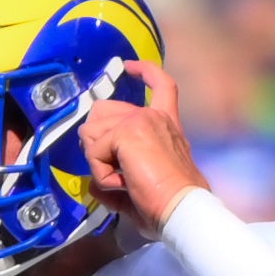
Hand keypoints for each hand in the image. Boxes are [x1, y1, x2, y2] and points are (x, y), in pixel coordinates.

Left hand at [82, 63, 208, 234]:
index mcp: (167, 125)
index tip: (128, 67)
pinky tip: (122, 183)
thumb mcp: (143, 184)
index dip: (144, 71)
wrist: (182, 209)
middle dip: (96, 141)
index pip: (161, 85)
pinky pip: (94, 153)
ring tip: (122, 181)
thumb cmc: (170, 205)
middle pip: (103, 111)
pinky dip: (101, 174)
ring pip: (92, 132)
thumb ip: (118, 177)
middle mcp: (155, 117)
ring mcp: (140, 120)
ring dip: (99, 163)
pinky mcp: (126, 131)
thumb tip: (95, 183)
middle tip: (111, 169)